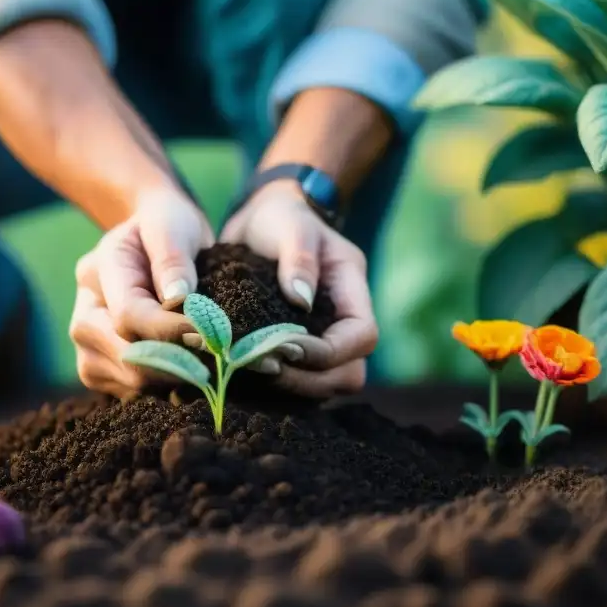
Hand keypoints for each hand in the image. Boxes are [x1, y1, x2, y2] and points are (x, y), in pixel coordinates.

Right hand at [68, 188, 213, 396]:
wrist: (152, 240)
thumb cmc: (166, 227)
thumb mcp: (172, 225)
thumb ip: (172, 256)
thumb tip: (178, 297)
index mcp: (96, 273)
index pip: (129, 315)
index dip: (171, 329)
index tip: (211, 332)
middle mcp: (83, 316)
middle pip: (129, 357)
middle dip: (181, 361)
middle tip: (225, 358)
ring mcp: (88, 349)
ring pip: (134, 383)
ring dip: (181, 378)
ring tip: (218, 363)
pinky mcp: (103, 373)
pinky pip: (138, 393)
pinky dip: (173, 387)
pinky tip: (201, 370)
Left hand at [220, 181, 377, 397]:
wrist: (262, 223)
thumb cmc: (280, 218)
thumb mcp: (291, 225)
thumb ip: (299, 257)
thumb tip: (301, 300)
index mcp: (353, 290)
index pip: (362, 336)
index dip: (328, 351)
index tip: (284, 346)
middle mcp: (344, 321)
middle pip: (349, 373)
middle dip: (307, 379)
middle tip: (259, 367)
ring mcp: (325, 341)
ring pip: (325, 386)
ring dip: (291, 388)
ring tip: (248, 372)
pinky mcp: (300, 353)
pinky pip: (300, 384)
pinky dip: (276, 387)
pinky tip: (244, 375)